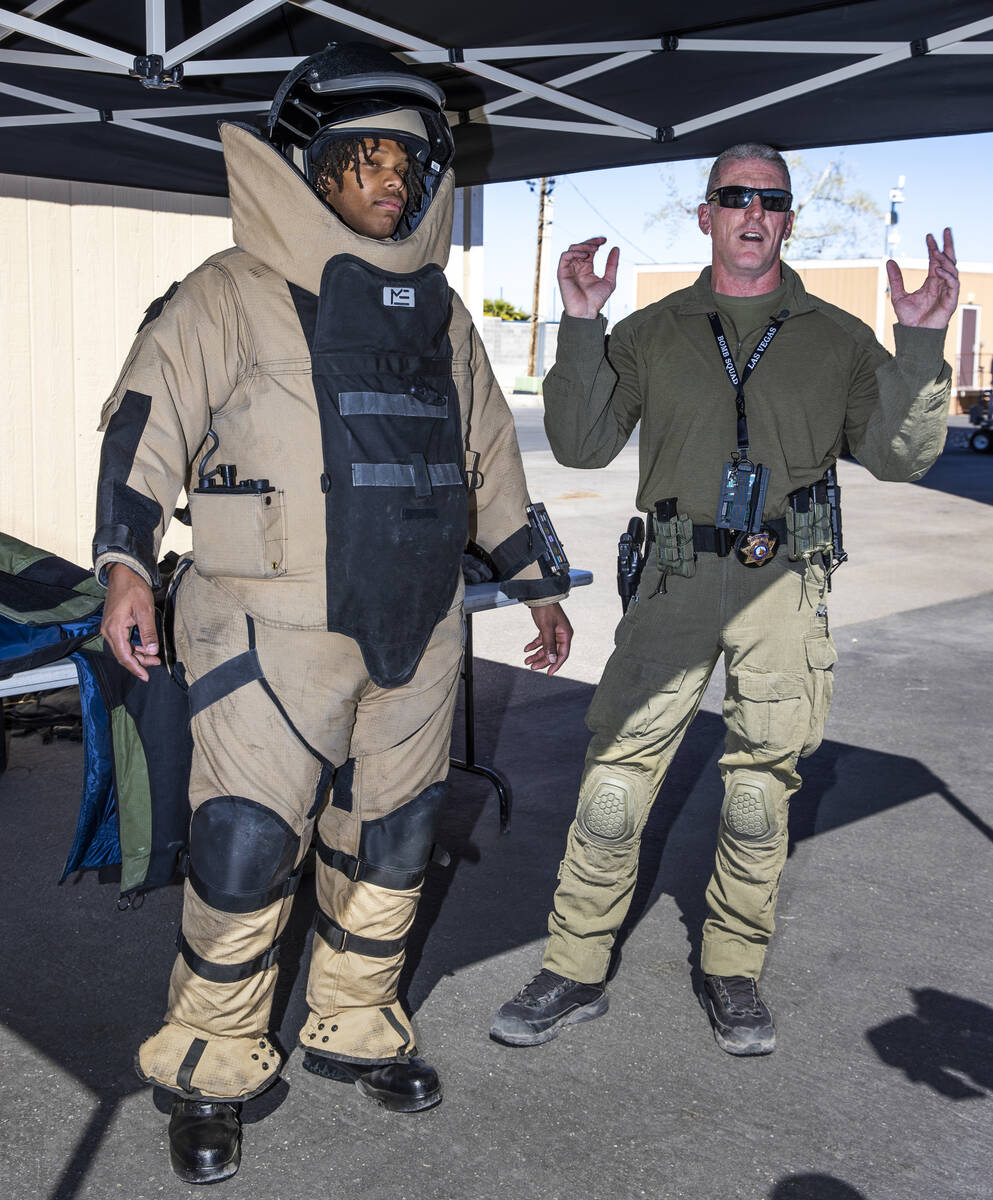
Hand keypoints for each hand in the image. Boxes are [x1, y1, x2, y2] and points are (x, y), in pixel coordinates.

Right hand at [101, 562, 159, 681]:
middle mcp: (108, 630)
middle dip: (138, 662)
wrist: (123, 574)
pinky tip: (144, 648)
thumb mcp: (145, 610)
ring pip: (122, 649)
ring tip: (153, 657)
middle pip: (122, 655)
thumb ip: (148, 632)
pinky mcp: (113, 624)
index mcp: (114, 629)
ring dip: (136, 655)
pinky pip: (121, 641)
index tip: (146, 676)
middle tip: (155, 664)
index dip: (136, 668)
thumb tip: (152, 651)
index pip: (124, 656)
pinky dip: (132, 647)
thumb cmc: (133, 589)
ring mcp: (109, 628)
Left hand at [523, 603, 572, 675]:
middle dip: (542, 660)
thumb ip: (549, 644)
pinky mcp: (546, 629)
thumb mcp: (546, 628)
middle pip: (553, 652)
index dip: (556, 664)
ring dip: (537, 654)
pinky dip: (534, 645)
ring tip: (527, 660)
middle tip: (532, 667)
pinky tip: (526, 649)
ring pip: (546, 648)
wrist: (539, 595)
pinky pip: (541, 641)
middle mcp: (561, 635)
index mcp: (565, 635)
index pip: (563, 654)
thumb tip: (552, 660)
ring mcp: (554, 632)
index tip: (549, 673)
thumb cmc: (546, 609)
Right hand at [558, 237, 618, 318]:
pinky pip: (565, 256)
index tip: (605, 241)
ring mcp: (569, 269)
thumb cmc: (597, 300)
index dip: (596, 242)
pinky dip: (574, 252)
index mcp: (586, 268)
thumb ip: (612, 265)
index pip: (589, 250)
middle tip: (600, 243)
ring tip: (594, 249)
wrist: (586, 312)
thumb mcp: (609, 280)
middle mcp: (576, 267)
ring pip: (572, 249)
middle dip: (590, 242)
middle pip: (580, 246)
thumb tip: (616, 248)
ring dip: (583, 246)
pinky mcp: (562, 272)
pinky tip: (585, 255)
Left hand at [887, 228, 958, 329]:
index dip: (933, 247)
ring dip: (945, 260)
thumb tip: (889, 261)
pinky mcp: (951, 300)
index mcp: (932, 282)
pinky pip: (953, 283)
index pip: (935, 260)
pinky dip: (946, 275)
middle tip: (946, 230)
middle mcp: (942, 284)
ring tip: (935, 252)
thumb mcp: (898, 295)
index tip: (929, 236)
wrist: (914, 334)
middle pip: (949, 260)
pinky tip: (937, 269)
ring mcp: (948, 291)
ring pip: (952, 269)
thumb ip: (895, 279)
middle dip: (948, 245)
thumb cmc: (908, 318)